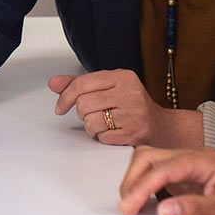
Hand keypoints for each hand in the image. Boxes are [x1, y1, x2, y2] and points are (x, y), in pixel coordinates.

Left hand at [48, 70, 201, 147]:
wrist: (161, 127)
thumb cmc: (131, 105)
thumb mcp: (108, 87)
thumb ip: (80, 84)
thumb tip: (53, 83)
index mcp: (122, 76)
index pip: (82, 83)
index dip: (65, 96)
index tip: (61, 106)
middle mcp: (129, 92)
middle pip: (83, 104)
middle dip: (82, 113)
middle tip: (92, 115)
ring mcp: (133, 113)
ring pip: (91, 122)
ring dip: (91, 127)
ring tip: (103, 124)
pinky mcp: (134, 133)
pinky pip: (102, 137)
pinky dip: (102, 137)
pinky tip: (112, 133)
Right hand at [119, 146, 214, 214]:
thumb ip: (194, 209)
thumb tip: (162, 211)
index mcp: (202, 160)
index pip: (162, 169)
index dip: (141, 188)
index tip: (129, 209)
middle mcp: (191, 156)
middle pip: (148, 157)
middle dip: (132, 180)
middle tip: (126, 208)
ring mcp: (187, 163)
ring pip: (149, 160)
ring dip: (135, 180)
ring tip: (131, 204)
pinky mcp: (184, 173)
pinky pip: (157, 172)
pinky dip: (144, 184)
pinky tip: (143, 200)